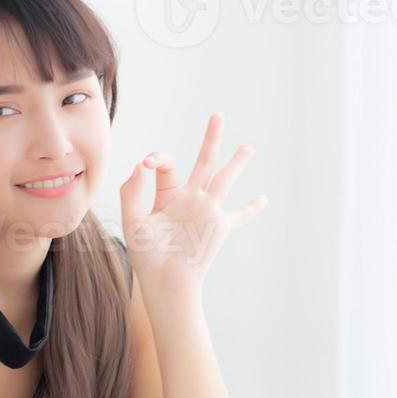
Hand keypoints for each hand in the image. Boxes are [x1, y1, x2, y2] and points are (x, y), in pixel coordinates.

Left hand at [119, 113, 267, 294]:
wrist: (164, 282)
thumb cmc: (146, 256)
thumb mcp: (132, 221)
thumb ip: (132, 192)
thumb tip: (142, 165)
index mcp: (167, 195)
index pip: (167, 165)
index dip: (157, 158)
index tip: (147, 163)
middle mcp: (189, 199)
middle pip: (203, 162)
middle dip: (210, 139)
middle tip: (217, 115)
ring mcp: (207, 211)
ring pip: (225, 179)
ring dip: (236, 163)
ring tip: (248, 147)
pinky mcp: (220, 226)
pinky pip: (240, 216)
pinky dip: (252, 209)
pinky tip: (263, 199)